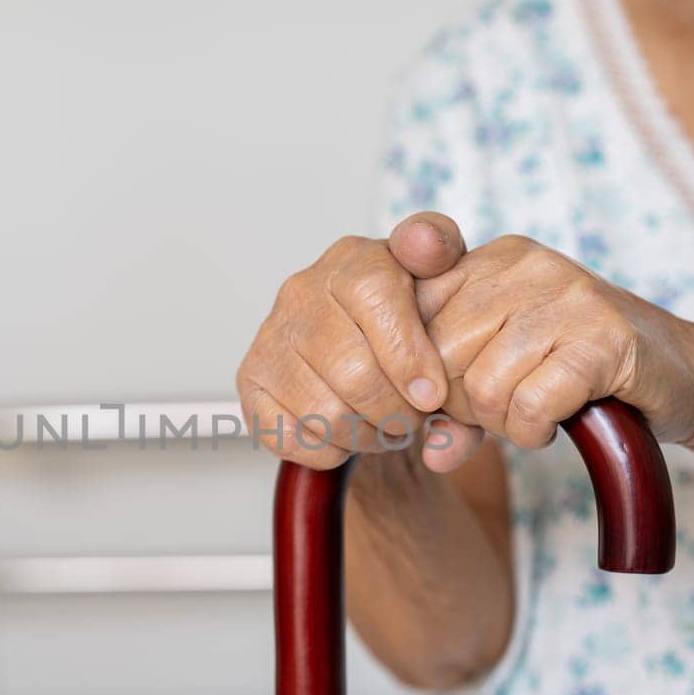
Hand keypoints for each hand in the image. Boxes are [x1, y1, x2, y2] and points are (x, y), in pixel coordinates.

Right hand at [235, 213, 468, 468]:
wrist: (366, 344)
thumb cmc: (411, 314)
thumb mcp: (442, 275)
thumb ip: (441, 249)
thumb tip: (422, 246)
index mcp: (352, 261)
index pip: (374, 301)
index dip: (409, 358)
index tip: (432, 394)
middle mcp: (302, 293)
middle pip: (353, 372)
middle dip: (396, 411)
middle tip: (413, 418)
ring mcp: (271, 338)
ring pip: (325, 412)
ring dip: (366, 435)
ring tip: (384, 426)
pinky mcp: (251, 382)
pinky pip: (288, 436)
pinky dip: (327, 449)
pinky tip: (346, 432)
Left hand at [413, 232, 693, 471]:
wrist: (684, 374)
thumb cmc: (583, 370)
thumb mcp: (504, 373)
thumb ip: (455, 406)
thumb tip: (431, 455)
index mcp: (493, 260)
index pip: (410, 313)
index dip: (420, 374)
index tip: (447, 400)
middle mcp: (526, 266)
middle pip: (439, 355)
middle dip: (461, 404)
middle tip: (501, 412)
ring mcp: (568, 296)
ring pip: (481, 384)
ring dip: (502, 422)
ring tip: (533, 415)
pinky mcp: (604, 338)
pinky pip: (529, 405)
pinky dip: (534, 432)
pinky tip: (555, 424)